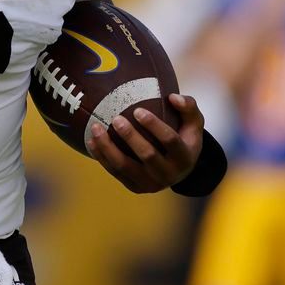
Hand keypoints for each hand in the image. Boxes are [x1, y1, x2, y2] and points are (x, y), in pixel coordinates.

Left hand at [86, 93, 204, 193]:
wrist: (179, 169)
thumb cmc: (184, 137)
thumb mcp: (194, 122)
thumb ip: (188, 106)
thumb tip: (172, 97)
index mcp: (184, 157)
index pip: (170, 141)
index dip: (154, 126)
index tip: (138, 110)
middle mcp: (169, 174)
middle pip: (148, 155)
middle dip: (130, 137)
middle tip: (116, 119)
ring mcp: (151, 184)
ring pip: (125, 167)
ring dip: (108, 148)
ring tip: (95, 128)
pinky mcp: (136, 188)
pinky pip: (115, 172)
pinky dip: (101, 157)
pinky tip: (91, 141)